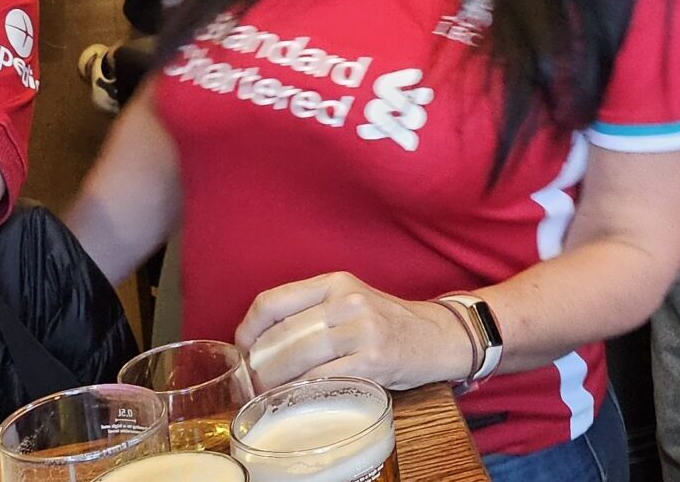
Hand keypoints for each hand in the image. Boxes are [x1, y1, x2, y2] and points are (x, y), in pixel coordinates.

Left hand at [235, 271, 476, 391]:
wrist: (435, 336)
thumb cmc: (384, 323)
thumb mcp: (348, 302)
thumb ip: (309, 313)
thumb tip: (255, 345)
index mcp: (335, 283)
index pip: (272, 303)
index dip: (247, 331)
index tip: (243, 351)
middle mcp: (347, 302)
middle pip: (279, 336)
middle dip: (255, 366)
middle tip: (250, 382)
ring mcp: (361, 331)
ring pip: (296, 360)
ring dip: (272, 383)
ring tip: (266, 393)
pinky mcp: (372, 362)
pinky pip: (320, 380)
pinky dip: (300, 392)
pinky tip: (295, 397)